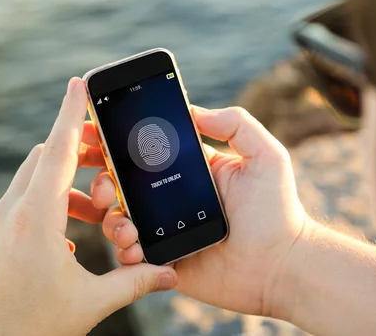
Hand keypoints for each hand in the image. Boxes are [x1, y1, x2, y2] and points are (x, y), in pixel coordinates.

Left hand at [0, 78, 177, 335]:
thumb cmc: (31, 328)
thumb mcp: (91, 303)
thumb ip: (135, 281)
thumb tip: (171, 273)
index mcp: (36, 220)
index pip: (57, 151)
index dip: (71, 113)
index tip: (80, 83)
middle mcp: (10, 216)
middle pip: (45, 160)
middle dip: (79, 153)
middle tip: (108, 165)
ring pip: (32, 183)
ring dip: (65, 185)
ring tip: (96, 212)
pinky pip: (19, 207)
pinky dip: (47, 206)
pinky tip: (66, 239)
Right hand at [95, 106, 306, 316]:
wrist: (282, 265)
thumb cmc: (278, 210)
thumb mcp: (265, 156)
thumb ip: (235, 124)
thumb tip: (194, 110)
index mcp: (192, 170)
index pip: (147, 151)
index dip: (118, 141)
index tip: (93, 131)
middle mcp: (174, 197)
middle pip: (123, 183)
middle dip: (100, 178)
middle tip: (99, 182)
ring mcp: (167, 230)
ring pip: (120, 218)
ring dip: (109, 216)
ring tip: (124, 222)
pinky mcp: (165, 260)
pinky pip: (131, 255)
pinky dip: (123, 250)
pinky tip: (134, 246)